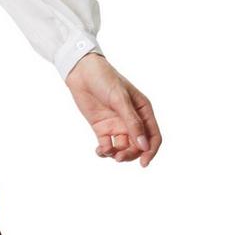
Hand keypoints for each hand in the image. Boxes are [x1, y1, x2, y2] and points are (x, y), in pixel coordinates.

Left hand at [64, 52, 161, 166]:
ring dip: (118, 154)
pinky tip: (100, 151)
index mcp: (143, 111)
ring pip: (123, 148)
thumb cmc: (104, 78)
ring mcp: (117, 124)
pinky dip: (105, 152)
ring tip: (107, 152)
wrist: (80, 71)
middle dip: (131, 155)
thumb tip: (144, 146)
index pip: (153, 136)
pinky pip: (107, 145)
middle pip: (138, 146)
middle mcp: (132, 120)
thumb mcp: (119, 99)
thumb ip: (132, 122)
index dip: (151, 151)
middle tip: (119, 157)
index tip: (143, 163)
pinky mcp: (102, 127)